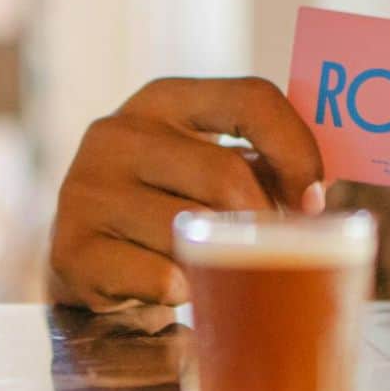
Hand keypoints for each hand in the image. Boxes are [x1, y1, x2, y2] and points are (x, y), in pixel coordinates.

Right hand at [48, 77, 322, 308]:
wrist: (86, 261)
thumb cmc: (165, 209)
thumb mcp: (203, 170)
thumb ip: (256, 165)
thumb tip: (317, 191)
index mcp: (162, 100)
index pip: (250, 98)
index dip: (296, 150)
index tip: (313, 199)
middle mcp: (117, 132)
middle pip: (225, 174)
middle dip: (264, 223)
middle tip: (277, 253)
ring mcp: (87, 188)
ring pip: (191, 231)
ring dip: (221, 263)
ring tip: (220, 272)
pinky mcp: (71, 246)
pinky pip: (159, 277)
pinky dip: (184, 292)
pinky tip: (178, 289)